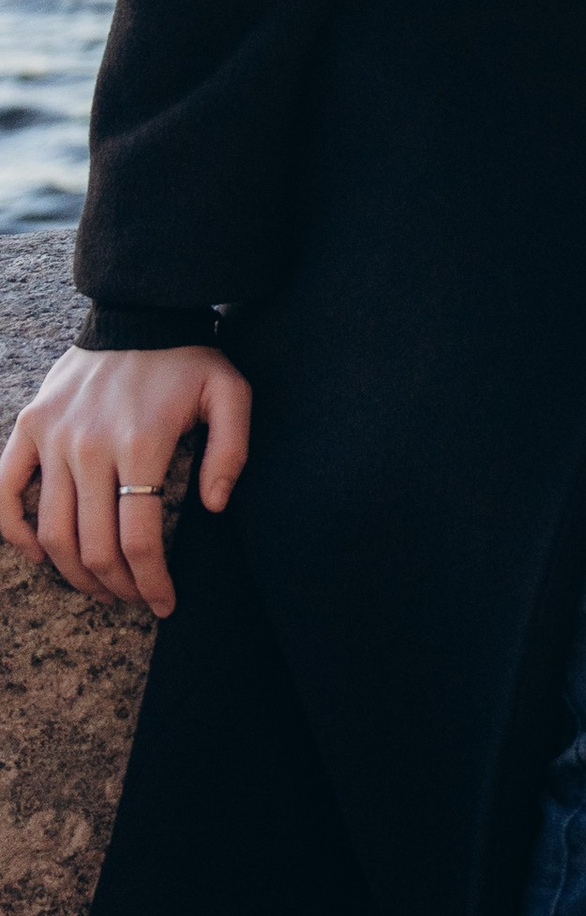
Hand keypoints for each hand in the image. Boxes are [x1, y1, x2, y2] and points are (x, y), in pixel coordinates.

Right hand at [0, 343, 251, 618]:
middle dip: (117, 587)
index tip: (165, 604)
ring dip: (74, 573)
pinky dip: (15, 532)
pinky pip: (5, 492)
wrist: (139, 311)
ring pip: (52, 531)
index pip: (138, 539)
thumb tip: (213, 508)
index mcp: (141, 443)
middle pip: (94, 546)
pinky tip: (42, 554)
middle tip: (135, 599)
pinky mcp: (29, 427)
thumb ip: (232, 450)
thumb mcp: (231, 393)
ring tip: (102, 588)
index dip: (151, 583)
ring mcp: (53, 437)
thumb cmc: (189, 359)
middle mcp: (90, 446)